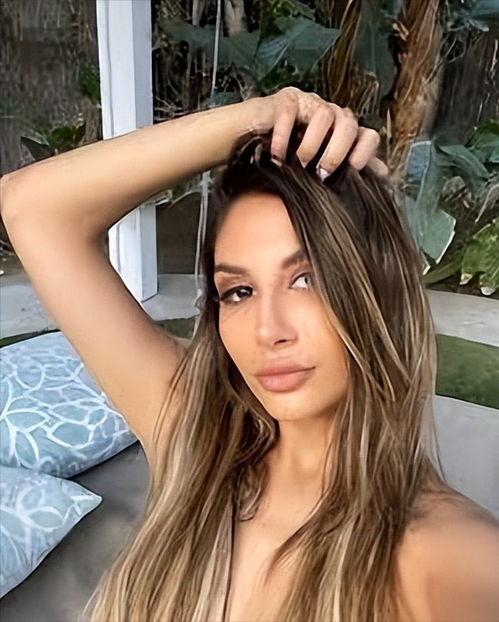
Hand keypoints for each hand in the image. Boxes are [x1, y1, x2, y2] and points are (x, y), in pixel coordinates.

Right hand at [249, 86, 387, 176]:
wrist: (248, 142)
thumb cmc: (285, 158)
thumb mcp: (318, 169)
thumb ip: (348, 168)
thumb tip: (384, 173)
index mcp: (341, 131)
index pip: (368, 135)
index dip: (365, 152)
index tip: (352, 171)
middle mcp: (329, 114)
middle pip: (349, 123)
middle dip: (337, 151)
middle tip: (321, 174)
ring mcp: (308, 103)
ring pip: (326, 114)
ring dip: (312, 144)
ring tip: (299, 164)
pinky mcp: (285, 99)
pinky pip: (291, 112)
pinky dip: (284, 137)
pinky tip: (277, 156)